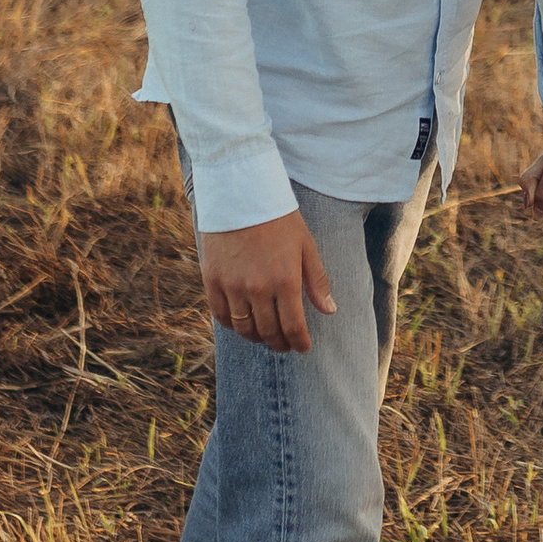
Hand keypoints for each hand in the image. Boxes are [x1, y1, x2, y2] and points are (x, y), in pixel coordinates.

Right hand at [201, 205, 336, 352]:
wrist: (241, 194)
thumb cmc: (279, 218)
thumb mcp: (306, 245)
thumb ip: (317, 280)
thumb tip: (329, 310)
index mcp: (286, 280)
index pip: (294, 327)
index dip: (300, 343)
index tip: (303, 348)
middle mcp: (258, 288)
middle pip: (269, 332)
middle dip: (280, 344)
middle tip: (285, 345)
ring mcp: (233, 286)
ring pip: (244, 329)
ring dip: (257, 338)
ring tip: (265, 337)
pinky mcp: (213, 280)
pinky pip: (221, 315)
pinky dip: (233, 326)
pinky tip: (242, 324)